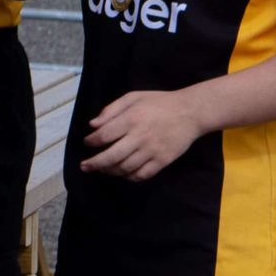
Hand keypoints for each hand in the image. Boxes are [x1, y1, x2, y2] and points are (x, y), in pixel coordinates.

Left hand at [81, 89, 210, 180]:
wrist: (190, 112)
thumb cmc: (159, 103)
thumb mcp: (133, 97)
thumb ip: (111, 110)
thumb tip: (93, 124)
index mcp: (131, 119)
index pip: (104, 136)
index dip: (91, 141)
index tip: (87, 142)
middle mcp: (140, 137)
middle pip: (111, 156)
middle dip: (94, 163)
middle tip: (85, 166)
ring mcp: (152, 151)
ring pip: (125, 168)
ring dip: (110, 171)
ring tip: (102, 169)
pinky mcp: (163, 160)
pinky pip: (142, 175)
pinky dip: (129, 177)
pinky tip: (123, 173)